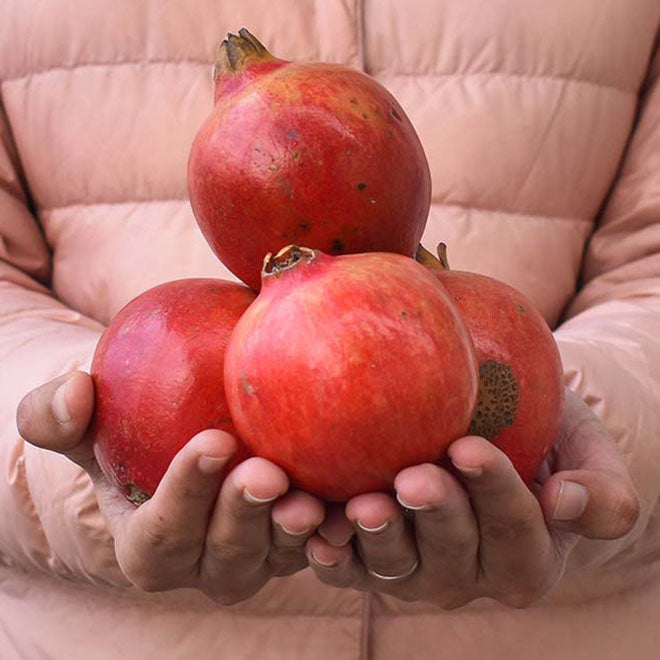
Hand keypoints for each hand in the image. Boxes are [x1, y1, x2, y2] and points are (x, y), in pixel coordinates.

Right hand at [17, 371, 323, 604]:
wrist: (190, 434)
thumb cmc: (133, 431)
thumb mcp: (88, 421)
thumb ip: (58, 413)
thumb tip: (74, 392)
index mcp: (153, 546)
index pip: (162, 534)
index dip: (186, 495)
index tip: (214, 442)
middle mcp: (209, 564)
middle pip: (227, 555)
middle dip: (244, 517)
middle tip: (266, 473)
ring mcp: (262, 556)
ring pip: (281, 556)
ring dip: (297, 532)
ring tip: (312, 499)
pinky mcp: (305, 538)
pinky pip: (326, 542)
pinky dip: (342, 528)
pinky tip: (362, 498)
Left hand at [305, 388, 639, 607]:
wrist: (489, 433)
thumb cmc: (538, 434)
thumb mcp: (586, 448)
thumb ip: (601, 486)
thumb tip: (568, 500)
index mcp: (528, 553)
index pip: (516, 526)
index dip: (494, 491)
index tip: (470, 448)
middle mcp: (471, 573)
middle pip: (452, 551)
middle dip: (435, 514)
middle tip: (414, 478)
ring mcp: (417, 571)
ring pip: (398, 566)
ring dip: (379, 537)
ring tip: (364, 506)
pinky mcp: (371, 562)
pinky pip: (349, 571)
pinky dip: (333, 557)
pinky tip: (319, 534)